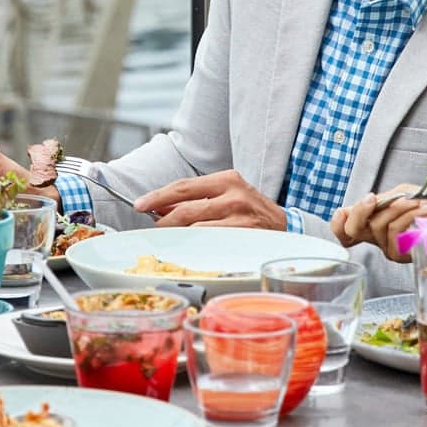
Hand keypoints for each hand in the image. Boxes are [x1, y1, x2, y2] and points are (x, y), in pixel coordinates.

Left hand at [134, 170, 285, 230]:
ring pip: (196, 228)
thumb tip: (160, 207)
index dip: (158, 196)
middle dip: (163, 220)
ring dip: (176, 235)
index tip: (140, 204)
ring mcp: (240, 216)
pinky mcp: (244, 236)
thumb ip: (196, 199)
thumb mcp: (226, 196)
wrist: (286, 227)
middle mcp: (234, 195)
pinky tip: (186, 247)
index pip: (184, 187)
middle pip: (186, 208)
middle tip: (151, 228)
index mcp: (227, 179)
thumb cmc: (250, 210)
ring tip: (167, 239)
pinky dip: (193, 245)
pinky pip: (209, 242)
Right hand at [333, 187, 426, 259]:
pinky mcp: (403, 254)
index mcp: (375, 220)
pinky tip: (421, 211)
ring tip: (416, 202)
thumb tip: (363, 205)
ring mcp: (389, 247)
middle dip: (359, 211)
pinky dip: (407, 218)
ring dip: (397, 209)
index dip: (338, 222)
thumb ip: (382, 200)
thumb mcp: (404, 193)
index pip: (344, 228)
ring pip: (376, 227)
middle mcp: (378, 237)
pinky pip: (393, 235)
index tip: (346, 211)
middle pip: (351, 230)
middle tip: (372, 199)